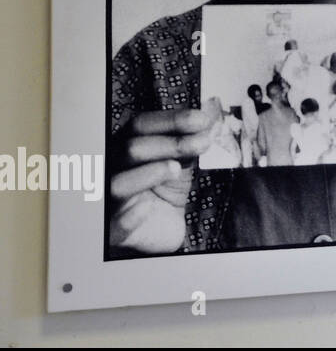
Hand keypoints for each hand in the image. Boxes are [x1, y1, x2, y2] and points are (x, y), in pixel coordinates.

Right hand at [107, 99, 219, 253]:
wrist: (167, 225)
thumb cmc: (169, 188)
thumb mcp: (182, 162)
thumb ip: (189, 143)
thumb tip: (208, 120)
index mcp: (127, 147)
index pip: (141, 125)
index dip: (171, 121)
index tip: (202, 120)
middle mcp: (114, 170)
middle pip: (132, 149)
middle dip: (170, 144)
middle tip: (203, 143)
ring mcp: (111, 199)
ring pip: (118, 183)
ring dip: (149, 173)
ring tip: (176, 169)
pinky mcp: (114, 231)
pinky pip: (113, 224)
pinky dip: (128, 216)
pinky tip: (146, 208)